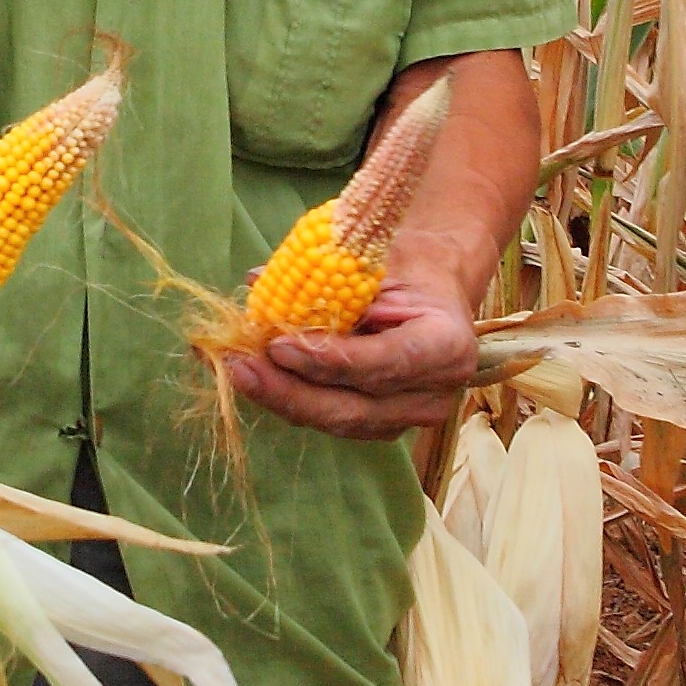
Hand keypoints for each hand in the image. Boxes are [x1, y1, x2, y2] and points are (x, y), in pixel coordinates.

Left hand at [224, 273, 481, 440]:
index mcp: (446, 347)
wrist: (433, 289)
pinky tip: (257, 378)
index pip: (384, 364)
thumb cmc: (406, 264)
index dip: (328, 361)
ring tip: (239, 371)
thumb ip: (325, 277)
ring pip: (336, 421)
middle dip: (290, 392)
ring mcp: (407, 418)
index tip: (280, 346)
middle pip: (354, 409)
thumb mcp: (376, 259)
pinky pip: (331, 419)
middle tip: (241, 368)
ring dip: (282, 398)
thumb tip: (258, 281)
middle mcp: (433, 395)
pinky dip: (292, 399)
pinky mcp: (381, 426)